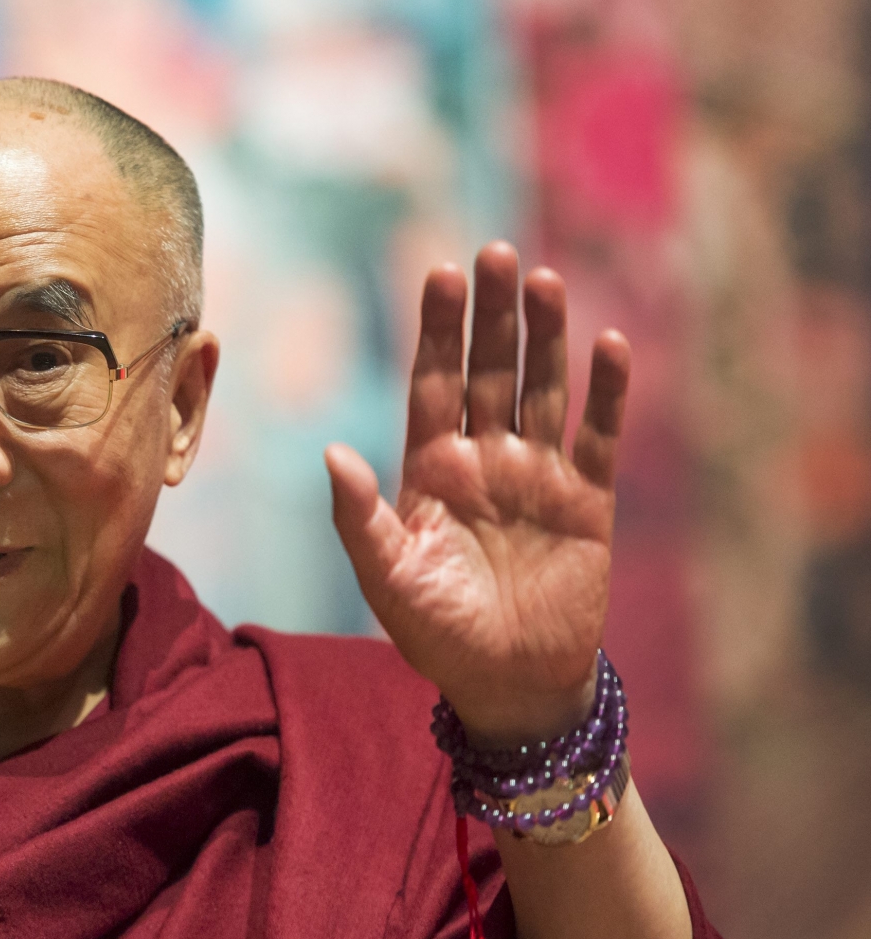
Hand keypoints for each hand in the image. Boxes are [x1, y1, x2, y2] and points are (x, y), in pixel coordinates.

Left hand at [325, 242, 629, 745]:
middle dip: (492, 315)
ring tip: (546, 281)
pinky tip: (609, 345)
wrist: (508, 685)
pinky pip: (598, 436)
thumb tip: (330, 451)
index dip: (438, 331)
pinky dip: (607, 394)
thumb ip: (359, 516)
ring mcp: (537, 475)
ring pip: (542, 389)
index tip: (441, 273)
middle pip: (489, 371)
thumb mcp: (387, 576)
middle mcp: (484, 460)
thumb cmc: (435, 634)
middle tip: (496, 253)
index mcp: (430, 469)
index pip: (434, 383)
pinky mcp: (587, 501)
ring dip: (547, 338)